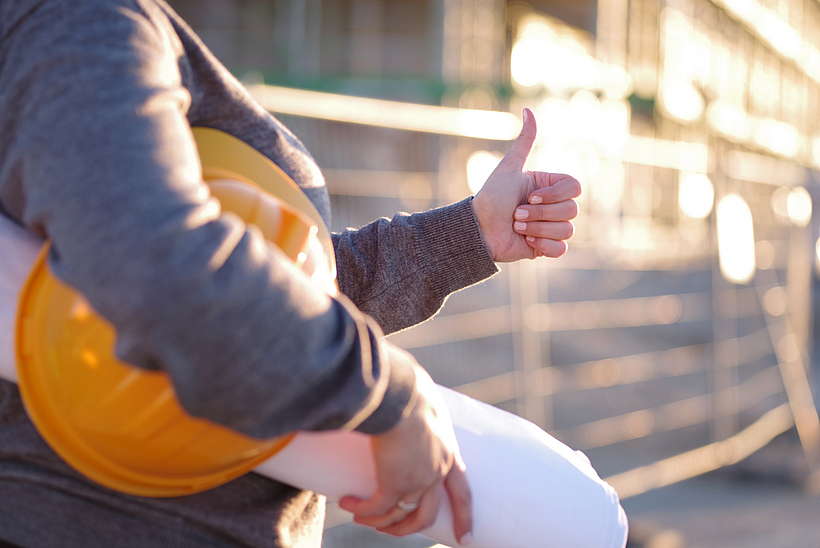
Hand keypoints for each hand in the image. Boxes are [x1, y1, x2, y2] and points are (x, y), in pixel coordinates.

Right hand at [339, 366, 471, 544]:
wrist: (400, 394)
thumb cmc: (408, 387)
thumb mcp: (425, 399)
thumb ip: (420, 407)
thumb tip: (407, 394)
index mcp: (448, 452)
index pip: (462, 492)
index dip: (464, 516)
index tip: (466, 538)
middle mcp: (436, 471)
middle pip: (428, 514)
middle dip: (410, 529)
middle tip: (394, 533)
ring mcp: (417, 480)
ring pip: (400, 515)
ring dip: (380, 521)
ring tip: (361, 516)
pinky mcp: (393, 483)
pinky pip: (377, 508)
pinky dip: (362, 510)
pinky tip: (349, 503)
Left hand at [472, 108, 581, 261]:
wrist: (477, 229)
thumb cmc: (492, 197)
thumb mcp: (509, 167)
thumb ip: (524, 142)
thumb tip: (528, 109)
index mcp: (549, 187)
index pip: (575, 188)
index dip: (554, 194)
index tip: (530, 196)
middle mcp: (554, 207)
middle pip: (572, 210)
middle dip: (540, 213)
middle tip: (515, 213)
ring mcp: (551, 228)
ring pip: (567, 230)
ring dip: (537, 228)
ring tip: (516, 227)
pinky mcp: (546, 248)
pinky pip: (561, 250)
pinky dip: (543, 245)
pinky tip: (525, 241)